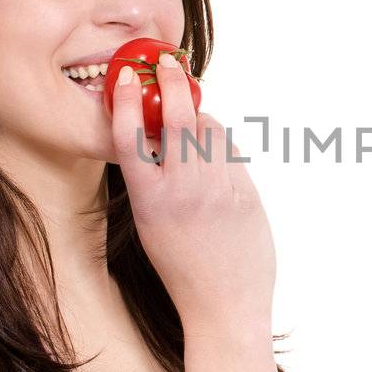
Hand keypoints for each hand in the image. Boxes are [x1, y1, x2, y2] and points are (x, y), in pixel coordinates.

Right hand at [108, 54, 274, 341]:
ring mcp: (219, 188)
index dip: (124, 100)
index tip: (124, 77)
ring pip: (209, 128)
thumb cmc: (183, 269)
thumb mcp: (152, 226)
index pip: (130, 136)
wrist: (225, 306)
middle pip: (175, 117)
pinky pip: (230, 151)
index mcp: (151, 200)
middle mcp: (184, 189)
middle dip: (169, 82)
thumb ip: (153, 181)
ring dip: (197, 116)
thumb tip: (158, 135)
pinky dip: (218, 143)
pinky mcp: (246, 191)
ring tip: (191, 124)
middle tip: (166, 64)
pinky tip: (212, 154)